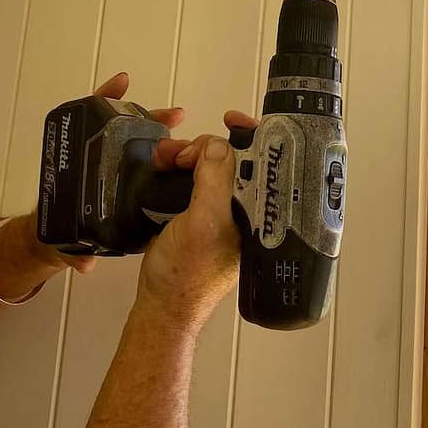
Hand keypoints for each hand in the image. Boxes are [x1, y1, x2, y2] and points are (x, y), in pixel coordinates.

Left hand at [36, 71, 188, 274]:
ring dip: (157, 127)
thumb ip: (75, 255)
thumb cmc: (54, 237)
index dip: (104, 100)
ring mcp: (109, 168)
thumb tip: (86, 263)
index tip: (122, 84)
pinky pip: (142, 159)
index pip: (90, 126)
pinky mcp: (122, 181)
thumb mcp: (64, 247)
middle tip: (173, 114)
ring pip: (135, 140)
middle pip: (120, 130)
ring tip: (179, 120)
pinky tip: (178, 146)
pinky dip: (159, 149)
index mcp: (78, 170)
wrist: (52, 246)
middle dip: (147, 117)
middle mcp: (94, 161)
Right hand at [135, 110, 257, 330]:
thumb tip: (217, 144)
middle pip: (237, 160)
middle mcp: (248, 211)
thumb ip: (215, 180)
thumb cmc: (187, 277)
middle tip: (182, 153)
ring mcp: (224, 212)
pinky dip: (181, 167)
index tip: (231, 120)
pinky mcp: (201, 214)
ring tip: (165, 159)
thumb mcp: (205, 222)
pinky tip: (166, 165)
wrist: (159, 307)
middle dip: (207, 146)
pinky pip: (195, 180)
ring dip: (189, 155)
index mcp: (261, 215)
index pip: (269, 165)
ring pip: (213, 167)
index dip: (253, 136)